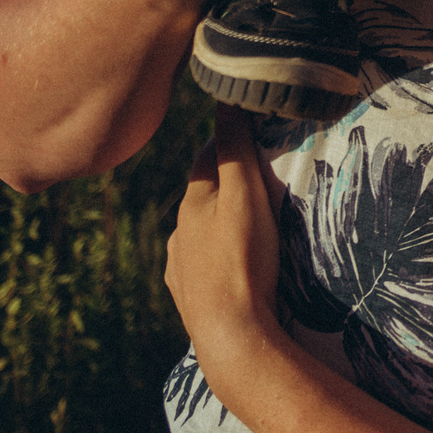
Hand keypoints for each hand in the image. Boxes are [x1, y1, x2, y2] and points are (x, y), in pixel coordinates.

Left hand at [166, 105, 283, 371]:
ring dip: (216, 220)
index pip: (209, 157)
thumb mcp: (246, 195)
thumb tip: (224, 99)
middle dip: (222, 180)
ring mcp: (180, 266)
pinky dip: (212, 255)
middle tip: (253, 170)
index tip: (248, 126)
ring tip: (244, 219)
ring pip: (197, 231)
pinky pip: (198, 265)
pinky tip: (225, 261)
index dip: (228, 141)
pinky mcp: (188, 296)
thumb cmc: (243, 258)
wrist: (231, 333)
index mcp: (194, 202)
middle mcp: (179, 231)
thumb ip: (236, 149)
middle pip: (202, 194)